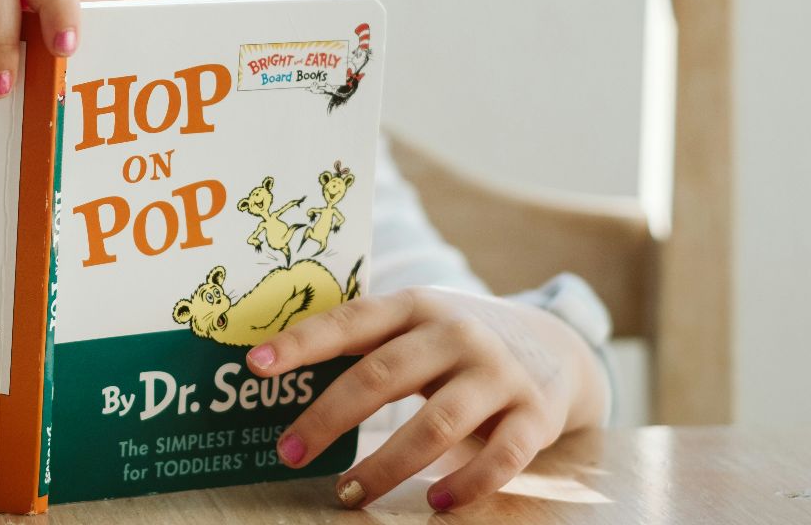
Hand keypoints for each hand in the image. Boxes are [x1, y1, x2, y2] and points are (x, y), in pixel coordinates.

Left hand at [248, 286, 607, 511]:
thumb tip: (279, 378)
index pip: (351, 321)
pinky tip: (434, 504)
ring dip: (386, 465)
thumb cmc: (456, 343)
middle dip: (329, 417)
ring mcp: (498, 374)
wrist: (555, 345)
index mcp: (415, 306)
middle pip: (382, 375)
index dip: (302, 341)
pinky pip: (501, 457)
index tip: (256, 364)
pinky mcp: (534, 414)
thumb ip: (365, 344)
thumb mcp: (416, 326)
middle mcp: (456, 334)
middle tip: (288, 452)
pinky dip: (466, 484)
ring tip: (348, 495)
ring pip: (436, 424)